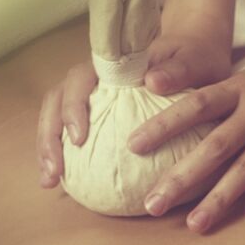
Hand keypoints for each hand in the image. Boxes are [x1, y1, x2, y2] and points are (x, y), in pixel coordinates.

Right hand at [36, 17, 233, 190]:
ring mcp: (92, 95)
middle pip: (57, 100)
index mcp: (113, 63)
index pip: (80, 78)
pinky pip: (71, 133)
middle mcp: (95, 77)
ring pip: (56, 116)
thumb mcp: (195, 61)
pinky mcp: (97, 114)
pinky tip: (64, 184)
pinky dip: (64, 156)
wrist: (197, 60)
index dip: (73, 106)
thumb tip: (153, 81)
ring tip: (49, 181)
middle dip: (49, 135)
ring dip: (47, 148)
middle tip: (54, 171)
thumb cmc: (195, 60)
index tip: (78, 138)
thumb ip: (178, 70)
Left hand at [129, 21, 244, 231]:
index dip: (162, 125)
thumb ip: (226, 93)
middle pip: (213, 147)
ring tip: (195, 226)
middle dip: (181, 178)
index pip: (194, 106)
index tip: (132, 146)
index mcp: (242, 87)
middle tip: (152, 205)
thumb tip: (184, 105)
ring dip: (219, 198)